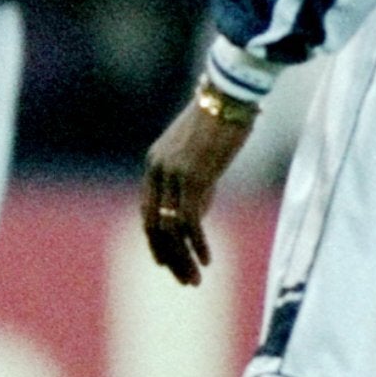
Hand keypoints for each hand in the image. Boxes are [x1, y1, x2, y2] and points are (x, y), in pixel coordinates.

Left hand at [141, 96, 254, 284]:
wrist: (228, 95)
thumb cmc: (220, 122)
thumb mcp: (199, 156)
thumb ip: (193, 185)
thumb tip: (196, 215)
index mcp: (154, 165)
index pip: (147, 212)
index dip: (154, 242)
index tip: (165, 263)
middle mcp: (158, 171)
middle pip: (154, 225)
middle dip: (168, 257)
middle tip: (184, 281)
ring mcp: (174, 175)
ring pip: (170, 228)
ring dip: (182, 257)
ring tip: (194, 279)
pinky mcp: (194, 177)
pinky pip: (190, 220)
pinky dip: (196, 243)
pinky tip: (207, 260)